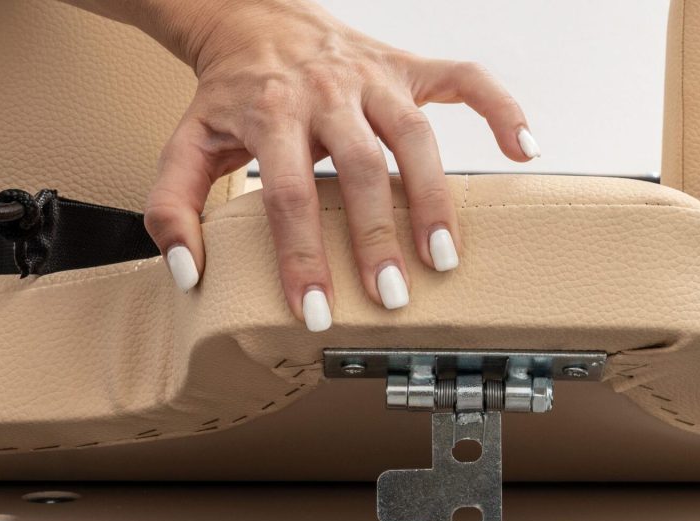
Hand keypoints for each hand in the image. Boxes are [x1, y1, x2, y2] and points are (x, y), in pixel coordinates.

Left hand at [138, 0, 538, 326]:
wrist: (252, 17)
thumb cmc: (230, 95)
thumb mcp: (187, 144)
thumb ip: (174, 206)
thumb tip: (190, 272)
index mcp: (270, 112)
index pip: (289, 194)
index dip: (303, 256)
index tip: (317, 311)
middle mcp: (326, 91)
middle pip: (359, 167)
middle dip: (376, 235)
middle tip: (393, 296)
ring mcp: (373, 75)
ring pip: (415, 133)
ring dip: (434, 196)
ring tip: (446, 256)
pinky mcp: (407, 64)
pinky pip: (465, 77)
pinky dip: (501, 108)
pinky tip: (525, 149)